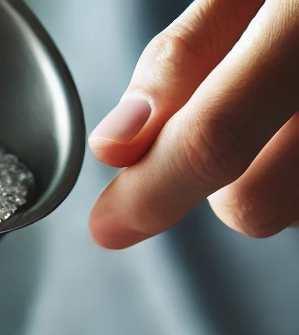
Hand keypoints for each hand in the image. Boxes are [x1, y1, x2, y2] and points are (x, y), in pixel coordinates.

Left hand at [89, 0, 298, 248]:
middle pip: (255, 205)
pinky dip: (298, 166)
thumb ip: (187, 55)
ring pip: (290, 210)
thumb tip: (118, 144)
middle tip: (228, 111)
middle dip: (217, 180)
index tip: (109, 224)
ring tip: (287, 95)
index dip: (151, 193)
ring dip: (270, 173)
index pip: (216, 139)